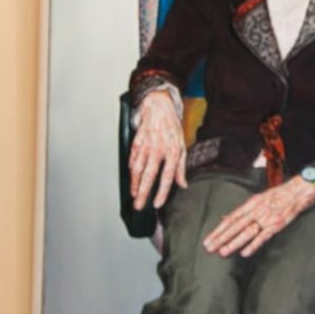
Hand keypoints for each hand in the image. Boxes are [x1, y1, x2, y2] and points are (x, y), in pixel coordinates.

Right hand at [129, 90, 186, 209]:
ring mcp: (146, 146)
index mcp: (172, 151)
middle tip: (139, 205)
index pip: (167, 175)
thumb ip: (181, 167)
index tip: (157, 203)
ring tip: (134, 195)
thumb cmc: (172, 128)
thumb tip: (183, 184)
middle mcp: (159, 149)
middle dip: (143, 192)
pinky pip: (132, 160)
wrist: (159, 108)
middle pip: (149, 175)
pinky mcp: (136, 142)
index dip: (162, 191)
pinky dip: (131, 172)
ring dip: (134, 184)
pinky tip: (132, 180)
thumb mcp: (182, 146)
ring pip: (138, 169)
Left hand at [203, 177, 314, 257]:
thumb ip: (242, 211)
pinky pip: (264, 236)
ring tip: (222, 252)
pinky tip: (245, 253)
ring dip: (234, 242)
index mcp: (251, 203)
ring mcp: (267, 218)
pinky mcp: (277, 225)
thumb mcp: (258, 198)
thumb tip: (224, 218)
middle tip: (209, 248)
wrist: (299, 190)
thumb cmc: (279, 195)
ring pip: (247, 232)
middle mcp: (257, 210)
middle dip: (221, 238)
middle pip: (236, 226)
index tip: (208, 239)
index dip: (219, 229)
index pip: (232, 218)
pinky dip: (254, 245)